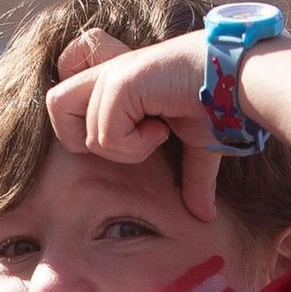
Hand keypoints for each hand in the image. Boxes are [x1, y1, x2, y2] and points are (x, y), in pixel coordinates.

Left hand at [45, 31, 221, 220]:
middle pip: (54, 105)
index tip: (128, 131)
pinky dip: (135, 145)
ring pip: (83, 132)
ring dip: (120, 147)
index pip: (62, 98)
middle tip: (131, 138)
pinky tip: (161, 127)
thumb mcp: (196, 148)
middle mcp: (107, 75)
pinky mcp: (121, 81)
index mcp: (115, 84)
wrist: (237, 80)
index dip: (79, 123)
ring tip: (155, 132)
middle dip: (86, 137)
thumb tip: (204, 216)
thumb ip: (190, 180)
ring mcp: (112, 75)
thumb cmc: (217, 105)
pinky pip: (105, 136)